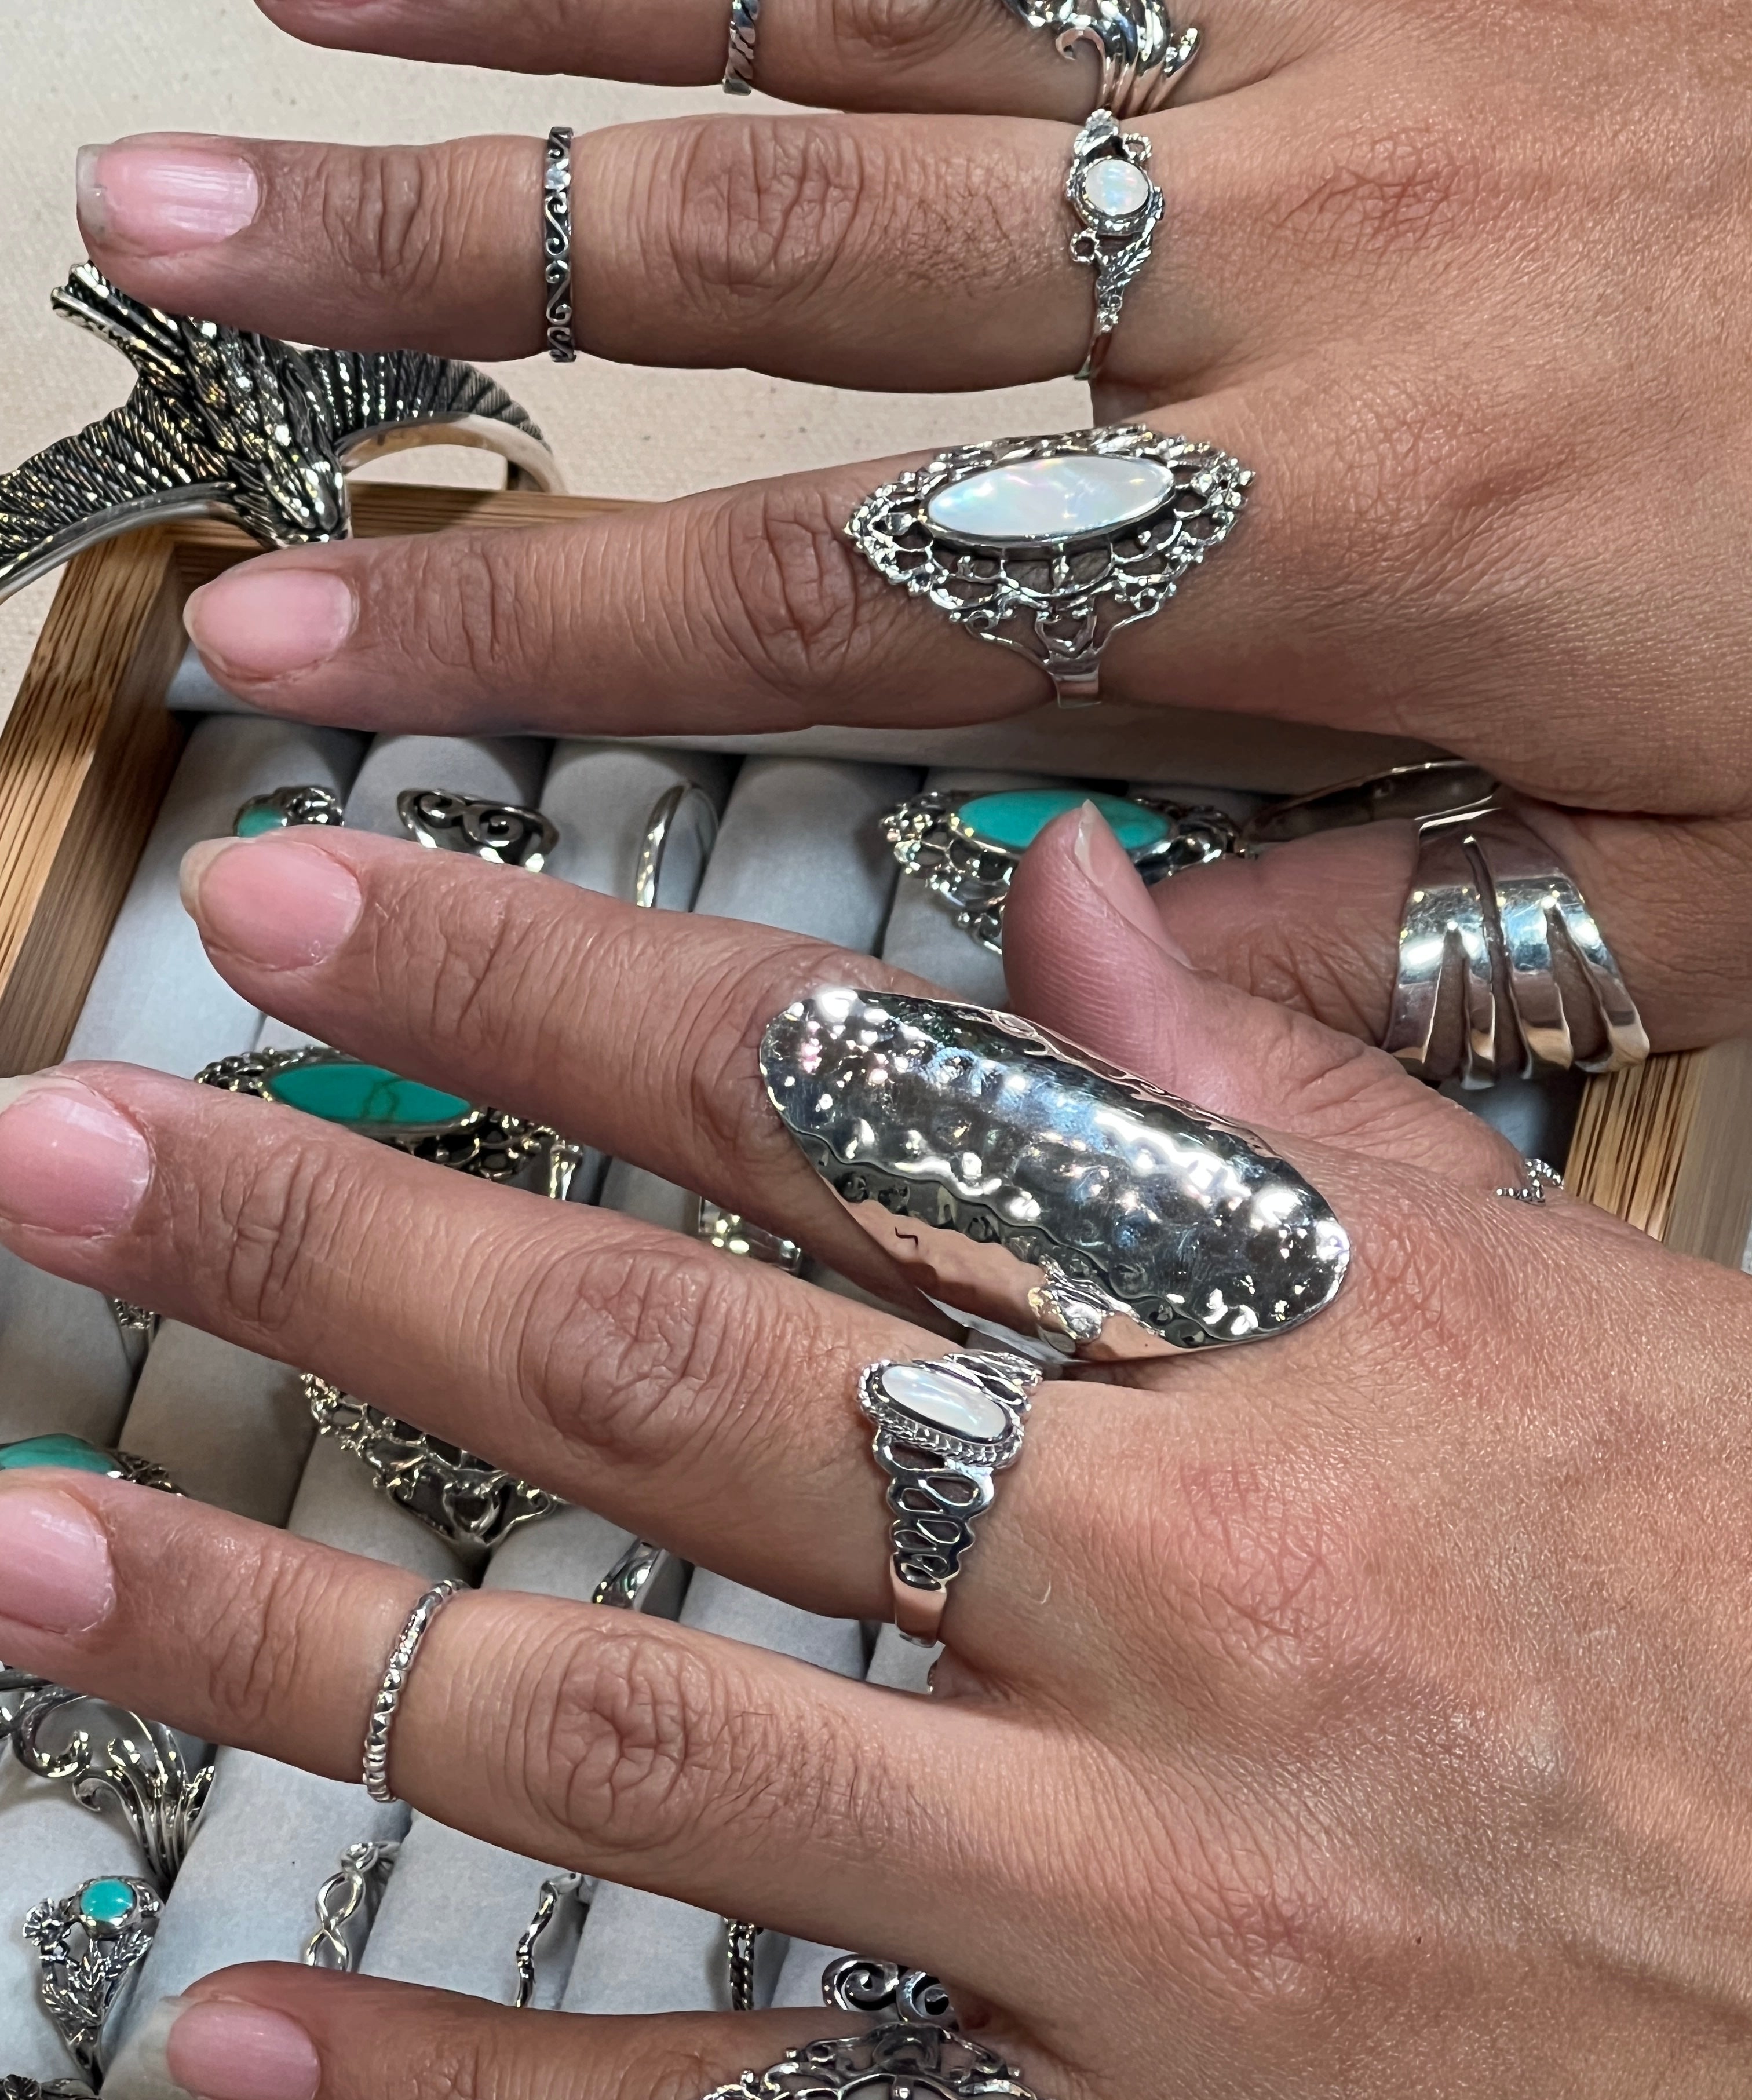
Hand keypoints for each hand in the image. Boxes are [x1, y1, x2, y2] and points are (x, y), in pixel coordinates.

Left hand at [0, 811, 1745, 2099]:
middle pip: (662, 1387)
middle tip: (74, 1154)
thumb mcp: (1583, 1331)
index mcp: (1294, 1377)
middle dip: (330, 1242)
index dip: (546, 987)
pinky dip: (454, 2080)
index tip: (314, 909)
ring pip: (617, 1742)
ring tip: (34, 1542)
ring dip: (285, 1632)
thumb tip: (1060, 910)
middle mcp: (1171, 1620)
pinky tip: (226, 2022)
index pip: (836, 1116)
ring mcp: (1112, 1919)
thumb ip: (1293, 1113)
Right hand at [67, 0, 1751, 1052]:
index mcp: (1348, 539)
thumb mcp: (1698, 882)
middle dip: (449, 252)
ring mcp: (1356, 51)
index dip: (547, 619)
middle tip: (171, 245)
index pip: (846, 597)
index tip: (310, 641)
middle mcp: (1298, 265)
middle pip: (780, 253)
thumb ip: (1374, 950)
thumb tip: (1091, 992)